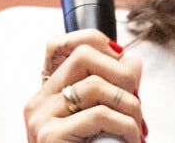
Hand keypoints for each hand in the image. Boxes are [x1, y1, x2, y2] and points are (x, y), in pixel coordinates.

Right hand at [24, 29, 145, 142]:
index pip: (59, 44)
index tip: (121, 61)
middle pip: (84, 56)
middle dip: (121, 72)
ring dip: (129, 104)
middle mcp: (38, 102)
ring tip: (136, 127)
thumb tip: (132, 61)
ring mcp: (41, 119)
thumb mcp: (98, 118)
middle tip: (136, 98)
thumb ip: (110, 88)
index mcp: (47, 94)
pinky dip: (126, 126)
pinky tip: (131, 140)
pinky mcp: (50, 137)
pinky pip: (99, 114)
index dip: (96, 42)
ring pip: (96, 85)